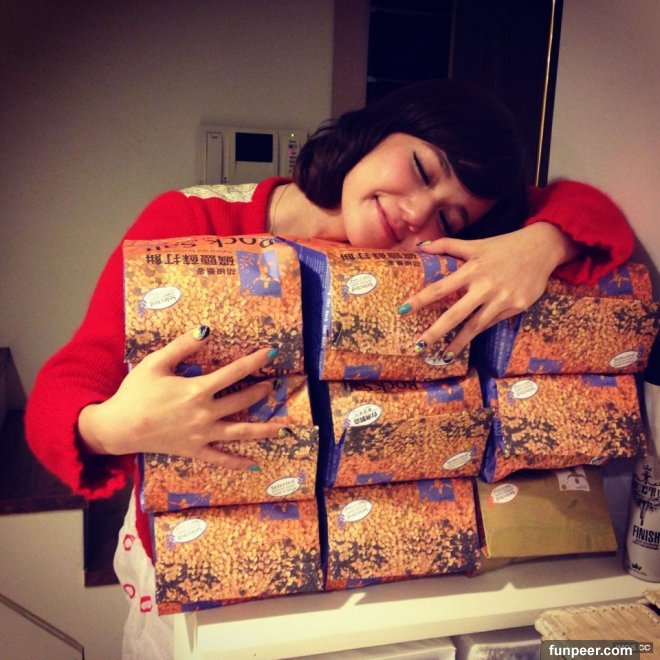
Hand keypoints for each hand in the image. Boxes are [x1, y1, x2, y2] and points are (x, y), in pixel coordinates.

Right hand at [78, 327, 282, 469]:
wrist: (118, 427)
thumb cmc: (135, 392)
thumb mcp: (156, 363)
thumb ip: (182, 346)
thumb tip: (206, 330)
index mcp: (198, 390)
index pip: (235, 373)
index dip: (255, 362)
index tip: (272, 354)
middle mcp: (205, 413)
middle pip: (242, 401)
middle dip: (260, 392)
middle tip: (273, 385)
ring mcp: (202, 434)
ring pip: (240, 432)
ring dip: (264, 429)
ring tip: (283, 427)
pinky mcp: (194, 450)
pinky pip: (220, 458)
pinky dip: (238, 462)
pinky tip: (255, 464)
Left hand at [399, 222, 579, 359]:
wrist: (542, 248)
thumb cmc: (504, 246)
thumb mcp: (475, 244)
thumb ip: (447, 246)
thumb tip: (419, 246)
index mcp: (472, 270)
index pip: (439, 288)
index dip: (420, 300)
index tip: (402, 311)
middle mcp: (485, 286)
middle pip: (455, 314)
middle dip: (435, 332)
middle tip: (418, 347)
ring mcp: (502, 299)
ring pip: (475, 326)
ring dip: (457, 343)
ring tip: (442, 356)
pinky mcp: (516, 307)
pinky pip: (492, 323)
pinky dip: (478, 333)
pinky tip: (466, 342)